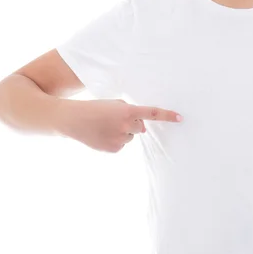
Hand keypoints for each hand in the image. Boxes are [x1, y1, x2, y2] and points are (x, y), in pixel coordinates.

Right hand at [57, 99, 181, 152]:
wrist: (72, 120)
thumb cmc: (94, 108)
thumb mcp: (114, 104)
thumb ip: (131, 113)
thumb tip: (143, 129)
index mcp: (127, 111)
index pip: (151, 113)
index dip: (167, 115)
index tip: (180, 118)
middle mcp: (126, 126)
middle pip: (140, 127)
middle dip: (132, 124)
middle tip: (113, 119)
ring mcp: (120, 140)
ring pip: (130, 137)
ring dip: (122, 132)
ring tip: (105, 127)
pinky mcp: (114, 149)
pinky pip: (122, 145)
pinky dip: (115, 140)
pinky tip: (102, 135)